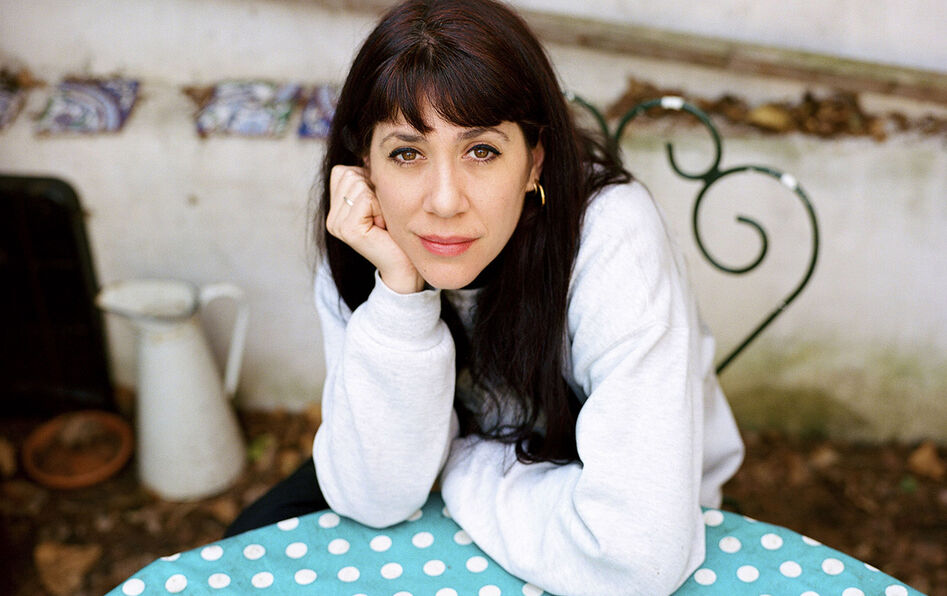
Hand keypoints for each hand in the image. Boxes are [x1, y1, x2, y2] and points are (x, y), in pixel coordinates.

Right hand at [327, 165, 423, 293]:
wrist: (406, 266)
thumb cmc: (398, 232)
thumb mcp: (382, 199)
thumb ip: (370, 178)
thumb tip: (367, 151)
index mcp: (336, 209)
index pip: (343, 170)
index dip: (368, 181)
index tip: (378, 207)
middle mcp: (332, 217)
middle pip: (349, 173)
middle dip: (373, 189)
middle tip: (382, 215)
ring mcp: (336, 224)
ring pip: (357, 183)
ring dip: (378, 199)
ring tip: (383, 221)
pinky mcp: (346, 230)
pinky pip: (364, 197)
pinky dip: (380, 207)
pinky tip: (383, 226)